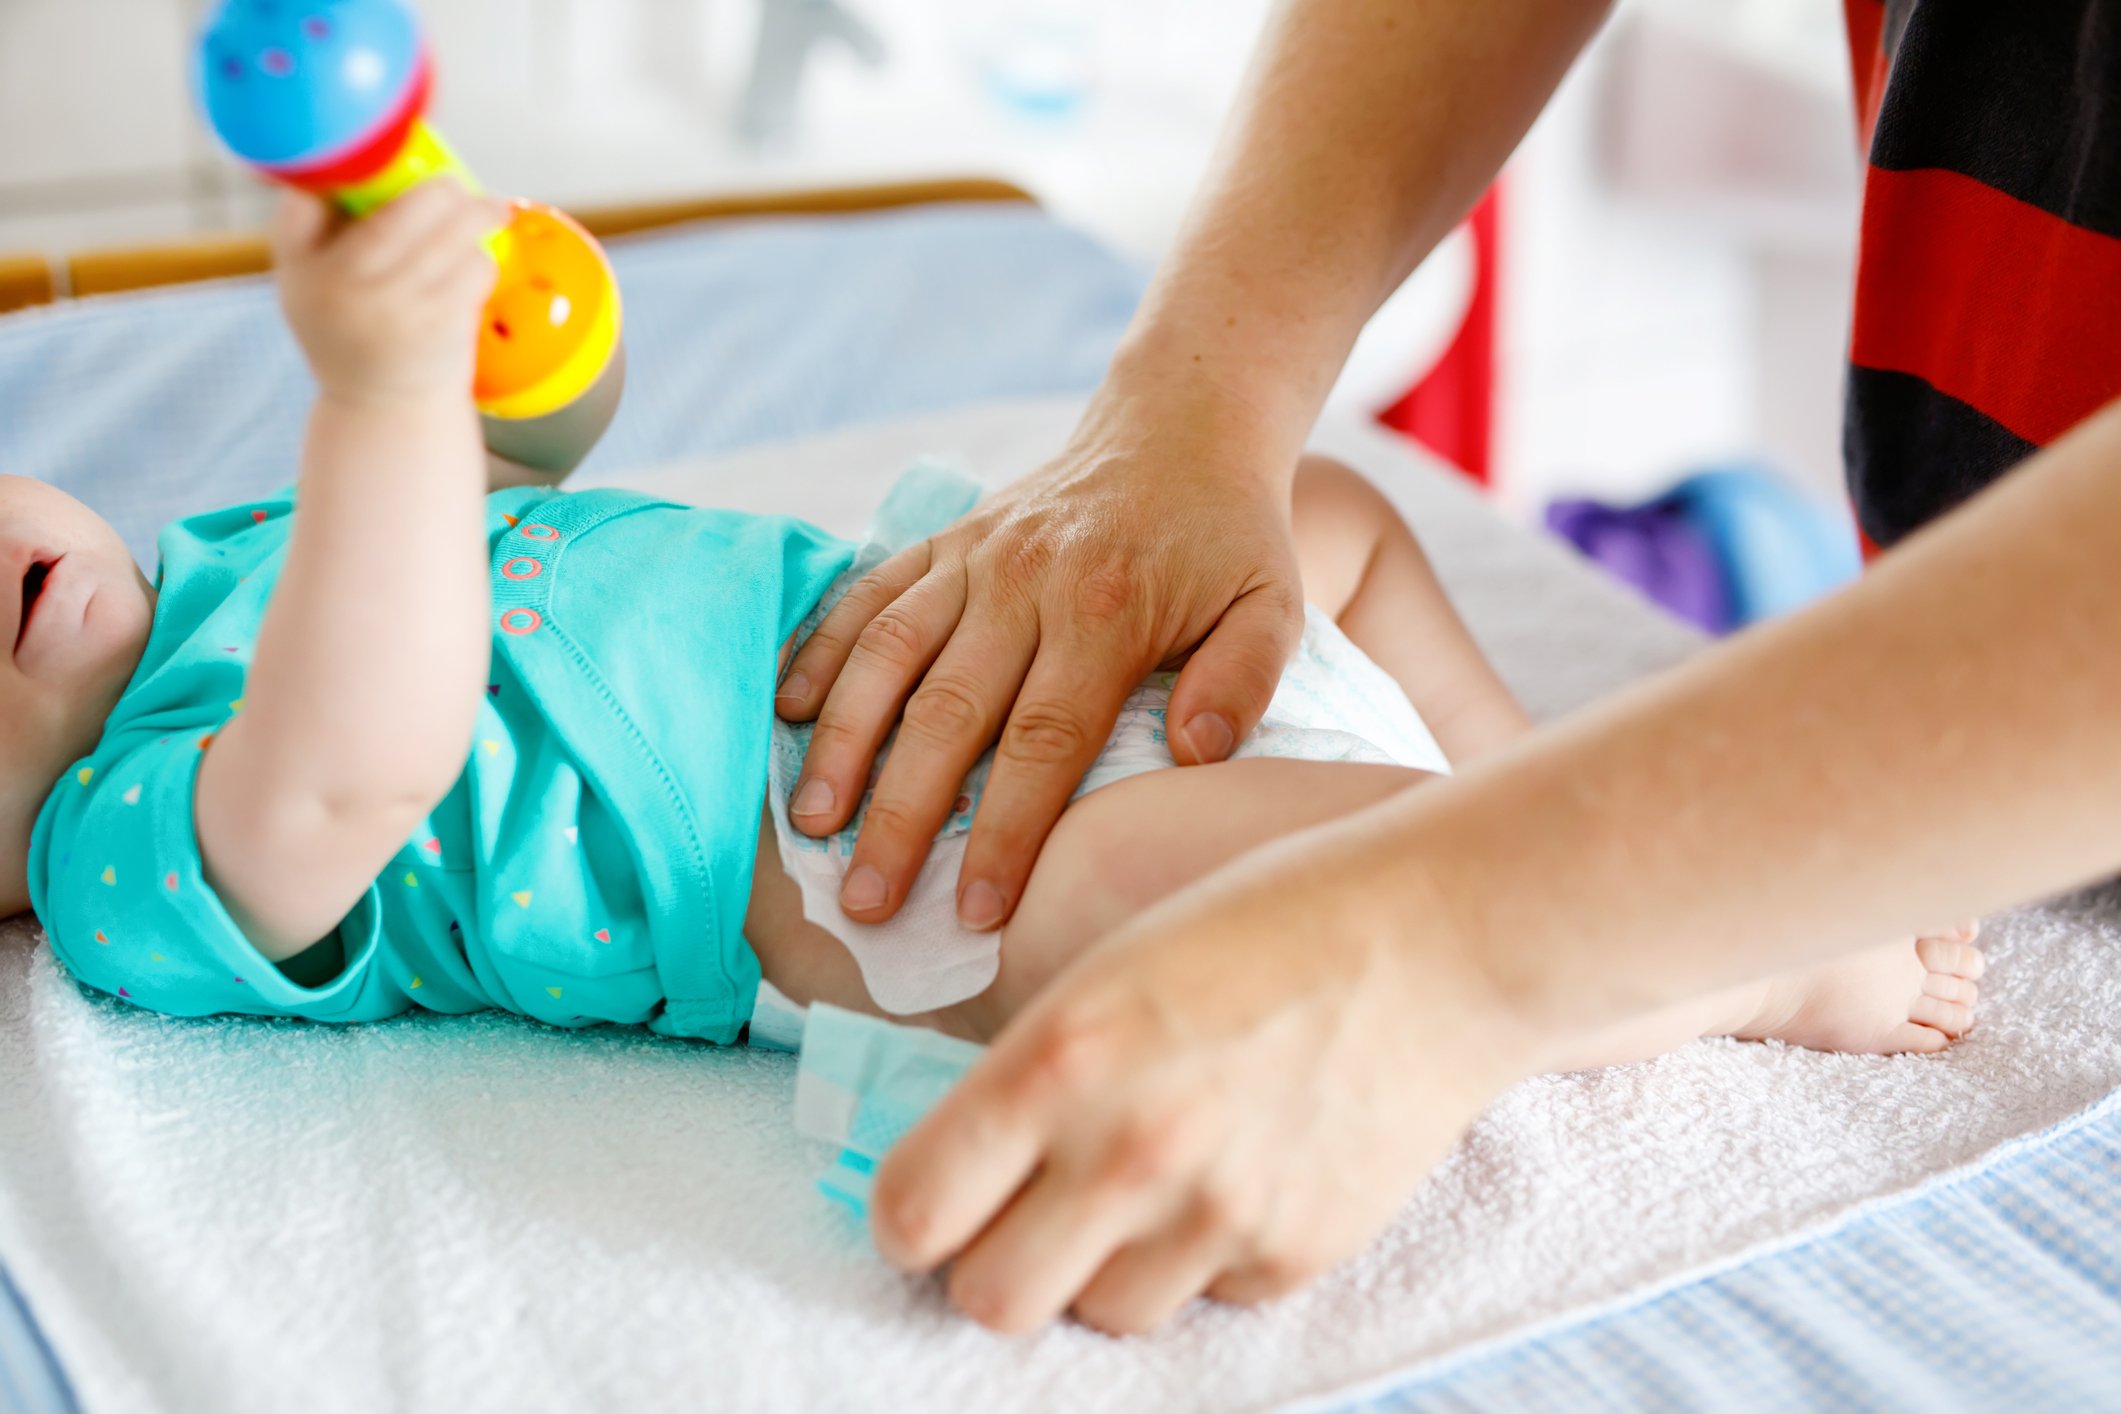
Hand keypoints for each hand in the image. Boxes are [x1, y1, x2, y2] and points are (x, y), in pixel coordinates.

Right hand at [273, 182, 506, 405]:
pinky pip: (475, 270)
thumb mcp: (306, 281)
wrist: (384, 406)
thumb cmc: (349, 326)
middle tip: (457, 185)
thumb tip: (345, 152)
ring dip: (477, 217)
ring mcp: (396, 309)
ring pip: (451, 237)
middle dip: (442, 190)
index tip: (382, 159)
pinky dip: (482, 260)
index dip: (346, 170)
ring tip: (489, 210)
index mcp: (304, 269)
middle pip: (405, 211)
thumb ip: (310, 224)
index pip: (309, 201)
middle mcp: (346, 288)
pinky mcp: (441, 328)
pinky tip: (475, 261)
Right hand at [774, 401, 1305, 929]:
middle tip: (865, 903)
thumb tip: (1196, 755)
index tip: (976, 911)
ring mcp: (973, 557)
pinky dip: (820, 650)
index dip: (1004, 831)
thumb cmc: (1228, 541)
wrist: (1178, 428)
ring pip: (887, 656)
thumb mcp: (1273, 605)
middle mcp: (1024, 583)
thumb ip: (1243, 680)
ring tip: (808, 825)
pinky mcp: (942, 541)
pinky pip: (867, 596)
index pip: (1044, 741)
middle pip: (947, 715)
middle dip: (900, 816)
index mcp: (1105, 612)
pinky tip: (786, 713)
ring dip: (841, 743)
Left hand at [866, 820, 1542, 1333]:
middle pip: (989, 1302)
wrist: (1437, 937)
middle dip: (992, 1266)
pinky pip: (1205, 1300)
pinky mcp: (1293, 1255)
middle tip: (1024, 1216)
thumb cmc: (1263, 922)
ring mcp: (1215, 1215)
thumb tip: (964, 1168)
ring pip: (1099, 1314)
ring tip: (1151, 1180)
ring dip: (1102, 1266)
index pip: (912, 1212)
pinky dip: (1204, 1258)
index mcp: (1057, 1058)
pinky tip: (1241, 1169)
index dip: (910, 1216)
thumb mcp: (1110, 966)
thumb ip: (1030, 1074)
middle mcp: (1125, 1151)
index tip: (933, 1202)